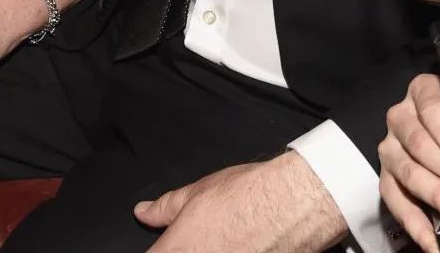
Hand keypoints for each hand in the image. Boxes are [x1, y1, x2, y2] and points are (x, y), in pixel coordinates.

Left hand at [134, 154, 345, 252]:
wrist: (294, 205)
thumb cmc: (251, 196)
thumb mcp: (198, 193)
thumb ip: (165, 208)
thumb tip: (145, 211)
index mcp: (176, 251)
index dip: (161, 251)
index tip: (170, 246)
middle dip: (190, 250)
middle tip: (209, 239)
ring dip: (215, 252)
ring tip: (231, 242)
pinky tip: (245, 247)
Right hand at [378, 70, 439, 251]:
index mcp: (425, 91)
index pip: (429, 104)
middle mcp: (402, 118)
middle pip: (419, 143)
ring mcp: (392, 150)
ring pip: (407, 172)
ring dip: (436, 194)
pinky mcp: (389, 180)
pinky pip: (394, 201)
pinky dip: (414, 224)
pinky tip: (434, 240)